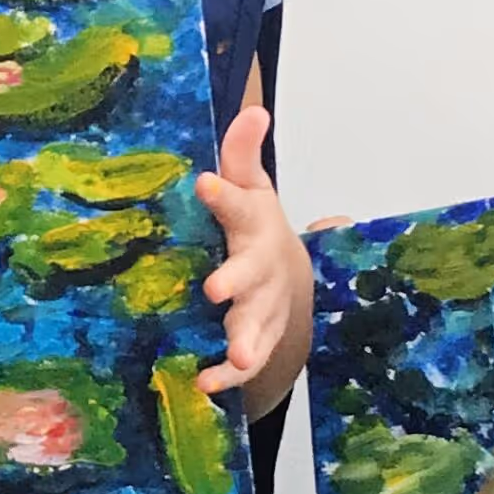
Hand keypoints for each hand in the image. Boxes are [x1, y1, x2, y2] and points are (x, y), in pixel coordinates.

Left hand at [193, 104, 312, 400]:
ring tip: (239, 357)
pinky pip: (242, 361)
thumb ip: (242, 154)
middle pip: (252, 274)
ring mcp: (262, 307)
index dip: (224, 194)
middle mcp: (262, 268)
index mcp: (255, 224)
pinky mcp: (255, 339)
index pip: (240, 204)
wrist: (290, 279)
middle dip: (236, 281)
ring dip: (247, 342)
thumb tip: (254, 109)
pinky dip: (227, 375)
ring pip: (257, 325)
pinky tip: (206, 384)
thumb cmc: (255, 227)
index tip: (203, 182)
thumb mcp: (249, 186)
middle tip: (215, 288)